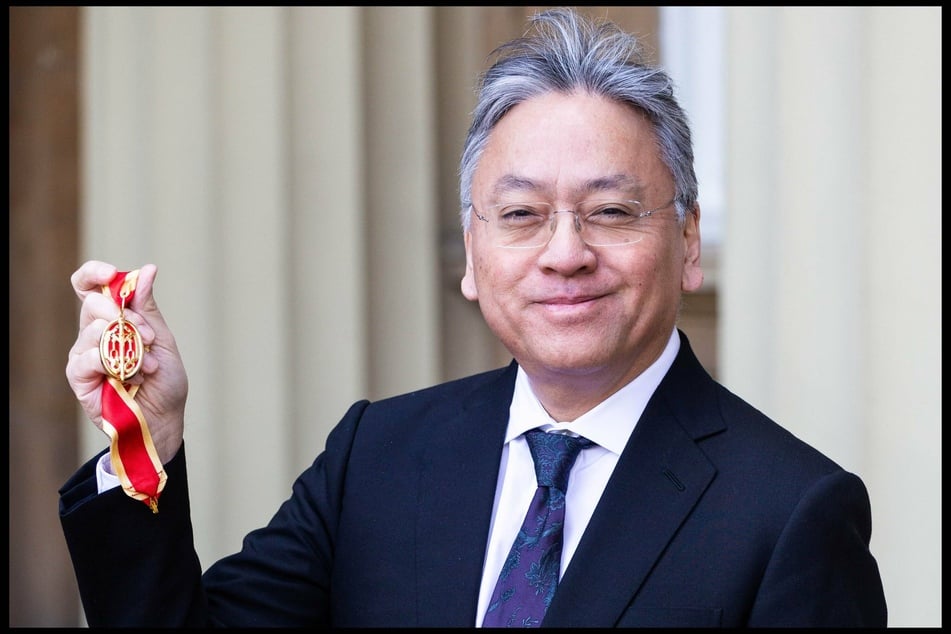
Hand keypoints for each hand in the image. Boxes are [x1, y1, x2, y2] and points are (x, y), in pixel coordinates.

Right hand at [66, 260, 187, 464]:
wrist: (164, 418)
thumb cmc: (165, 381)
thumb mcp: (161, 338)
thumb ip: (147, 306)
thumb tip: (146, 270)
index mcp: (112, 319)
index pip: (89, 286)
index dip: (94, 273)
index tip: (111, 273)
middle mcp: (94, 333)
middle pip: (92, 304)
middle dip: (126, 317)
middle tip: (148, 337)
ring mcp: (84, 355)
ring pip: (94, 330)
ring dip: (130, 347)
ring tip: (149, 366)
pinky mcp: (79, 378)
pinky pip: (87, 358)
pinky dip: (114, 364)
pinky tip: (131, 375)